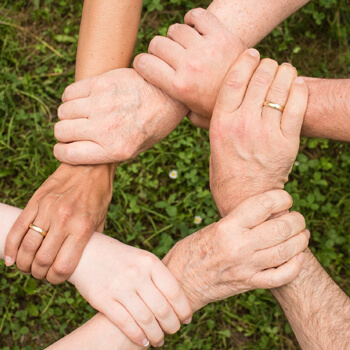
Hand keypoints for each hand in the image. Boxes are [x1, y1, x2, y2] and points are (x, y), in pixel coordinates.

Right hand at [5, 163, 113, 283]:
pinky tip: (10, 257)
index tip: (55, 278)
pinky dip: (10, 247)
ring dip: (23, 263)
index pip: (62, 266)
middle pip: (41, 260)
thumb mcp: (101, 220)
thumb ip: (90, 241)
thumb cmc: (98, 195)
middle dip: (38, 273)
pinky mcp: (36, 201)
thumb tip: (81, 261)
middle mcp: (64, 221)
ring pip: (26, 247)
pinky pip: (17, 228)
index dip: (56, 279)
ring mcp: (47, 210)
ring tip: (27, 266)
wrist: (90, 166)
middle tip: (40, 273)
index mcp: (82, 228)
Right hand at [54, 68, 187, 164]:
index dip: (62, 152)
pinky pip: (69, 92)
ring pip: (63, 111)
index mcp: (116, 150)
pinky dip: (71, 98)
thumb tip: (81, 152)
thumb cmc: (154, 124)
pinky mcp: (101, 83)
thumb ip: (109, 153)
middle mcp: (106, 128)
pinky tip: (84, 100)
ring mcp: (102, 104)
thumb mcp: (137, 149)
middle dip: (65, 133)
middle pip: (61, 131)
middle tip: (76, 130)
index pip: (68, 154)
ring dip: (69, 115)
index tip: (65, 148)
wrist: (170, 95)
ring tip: (82, 114)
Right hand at [69, 233, 192, 347]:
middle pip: (162, 308)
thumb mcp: (142, 258)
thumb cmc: (121, 258)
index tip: (186, 319)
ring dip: (156, 335)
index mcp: (149, 262)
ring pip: (146, 319)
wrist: (87, 252)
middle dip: (172, 325)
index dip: (183, 309)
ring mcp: (119, 287)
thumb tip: (178, 301)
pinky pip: (126, 323)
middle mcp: (136, 274)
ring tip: (159, 340)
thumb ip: (158, 276)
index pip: (174, 291)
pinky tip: (143, 341)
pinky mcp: (103, 299)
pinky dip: (138, 336)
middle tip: (174, 331)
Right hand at [133, 8, 245, 128]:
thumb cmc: (220, 108)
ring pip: (175, 29)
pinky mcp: (222, 35)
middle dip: (158, 51)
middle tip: (168, 58)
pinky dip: (193, 19)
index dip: (142, 63)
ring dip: (176, 37)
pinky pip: (197, 16)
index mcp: (179, 87)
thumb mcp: (195, 117)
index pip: (143, 63)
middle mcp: (189, 66)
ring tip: (185, 47)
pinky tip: (195, 30)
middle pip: (157, 43)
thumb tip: (164, 105)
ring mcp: (206, 49)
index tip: (148, 66)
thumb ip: (177, 110)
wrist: (253, 96)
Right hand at [163, 190, 308, 310]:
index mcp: (227, 227)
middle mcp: (239, 246)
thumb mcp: (212, 228)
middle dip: (296, 220)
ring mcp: (246, 267)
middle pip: (281, 228)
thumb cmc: (191, 251)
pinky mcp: (248, 283)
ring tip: (302, 234)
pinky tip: (298, 257)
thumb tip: (264, 213)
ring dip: (300, 240)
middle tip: (297, 218)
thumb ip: (238, 222)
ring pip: (286, 251)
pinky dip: (295, 266)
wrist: (180, 282)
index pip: (263, 205)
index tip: (285, 198)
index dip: (281, 197)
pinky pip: (280, 277)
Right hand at [209, 50, 307, 215]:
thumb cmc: (225, 170)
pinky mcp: (286, 142)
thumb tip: (209, 100)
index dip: (245, 60)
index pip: (234, 79)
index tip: (252, 52)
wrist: (245, 198)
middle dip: (267, 64)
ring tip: (284, 71)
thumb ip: (214, 120)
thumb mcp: (213, 143)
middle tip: (269, 65)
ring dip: (284, 73)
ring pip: (280, 88)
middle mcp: (243, 125)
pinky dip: (299, 89)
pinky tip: (297, 84)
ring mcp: (266, 133)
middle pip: (259, 78)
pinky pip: (297, 106)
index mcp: (221, 123)